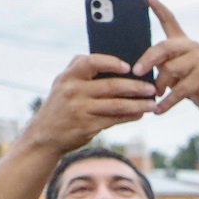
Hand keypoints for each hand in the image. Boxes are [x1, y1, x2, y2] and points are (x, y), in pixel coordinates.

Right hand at [18, 55, 157, 154]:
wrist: (45, 135)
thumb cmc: (61, 106)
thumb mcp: (63, 84)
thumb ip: (81, 71)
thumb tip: (115, 63)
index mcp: (68, 76)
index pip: (91, 62)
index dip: (111, 62)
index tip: (128, 66)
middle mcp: (73, 91)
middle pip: (111, 86)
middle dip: (136, 87)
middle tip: (152, 88)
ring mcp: (80, 109)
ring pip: (117, 105)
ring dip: (138, 104)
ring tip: (153, 104)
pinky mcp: (88, 126)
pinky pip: (115, 119)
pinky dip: (130, 116)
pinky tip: (140, 113)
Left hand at [132, 0, 198, 117]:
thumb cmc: (189, 83)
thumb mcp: (172, 70)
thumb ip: (159, 63)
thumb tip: (132, 68)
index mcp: (182, 42)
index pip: (169, 19)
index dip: (156, 6)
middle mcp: (192, 47)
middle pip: (164, 47)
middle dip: (147, 60)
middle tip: (135, 71)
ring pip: (170, 70)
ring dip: (159, 85)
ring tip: (153, 95)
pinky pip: (180, 90)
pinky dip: (167, 101)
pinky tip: (158, 109)